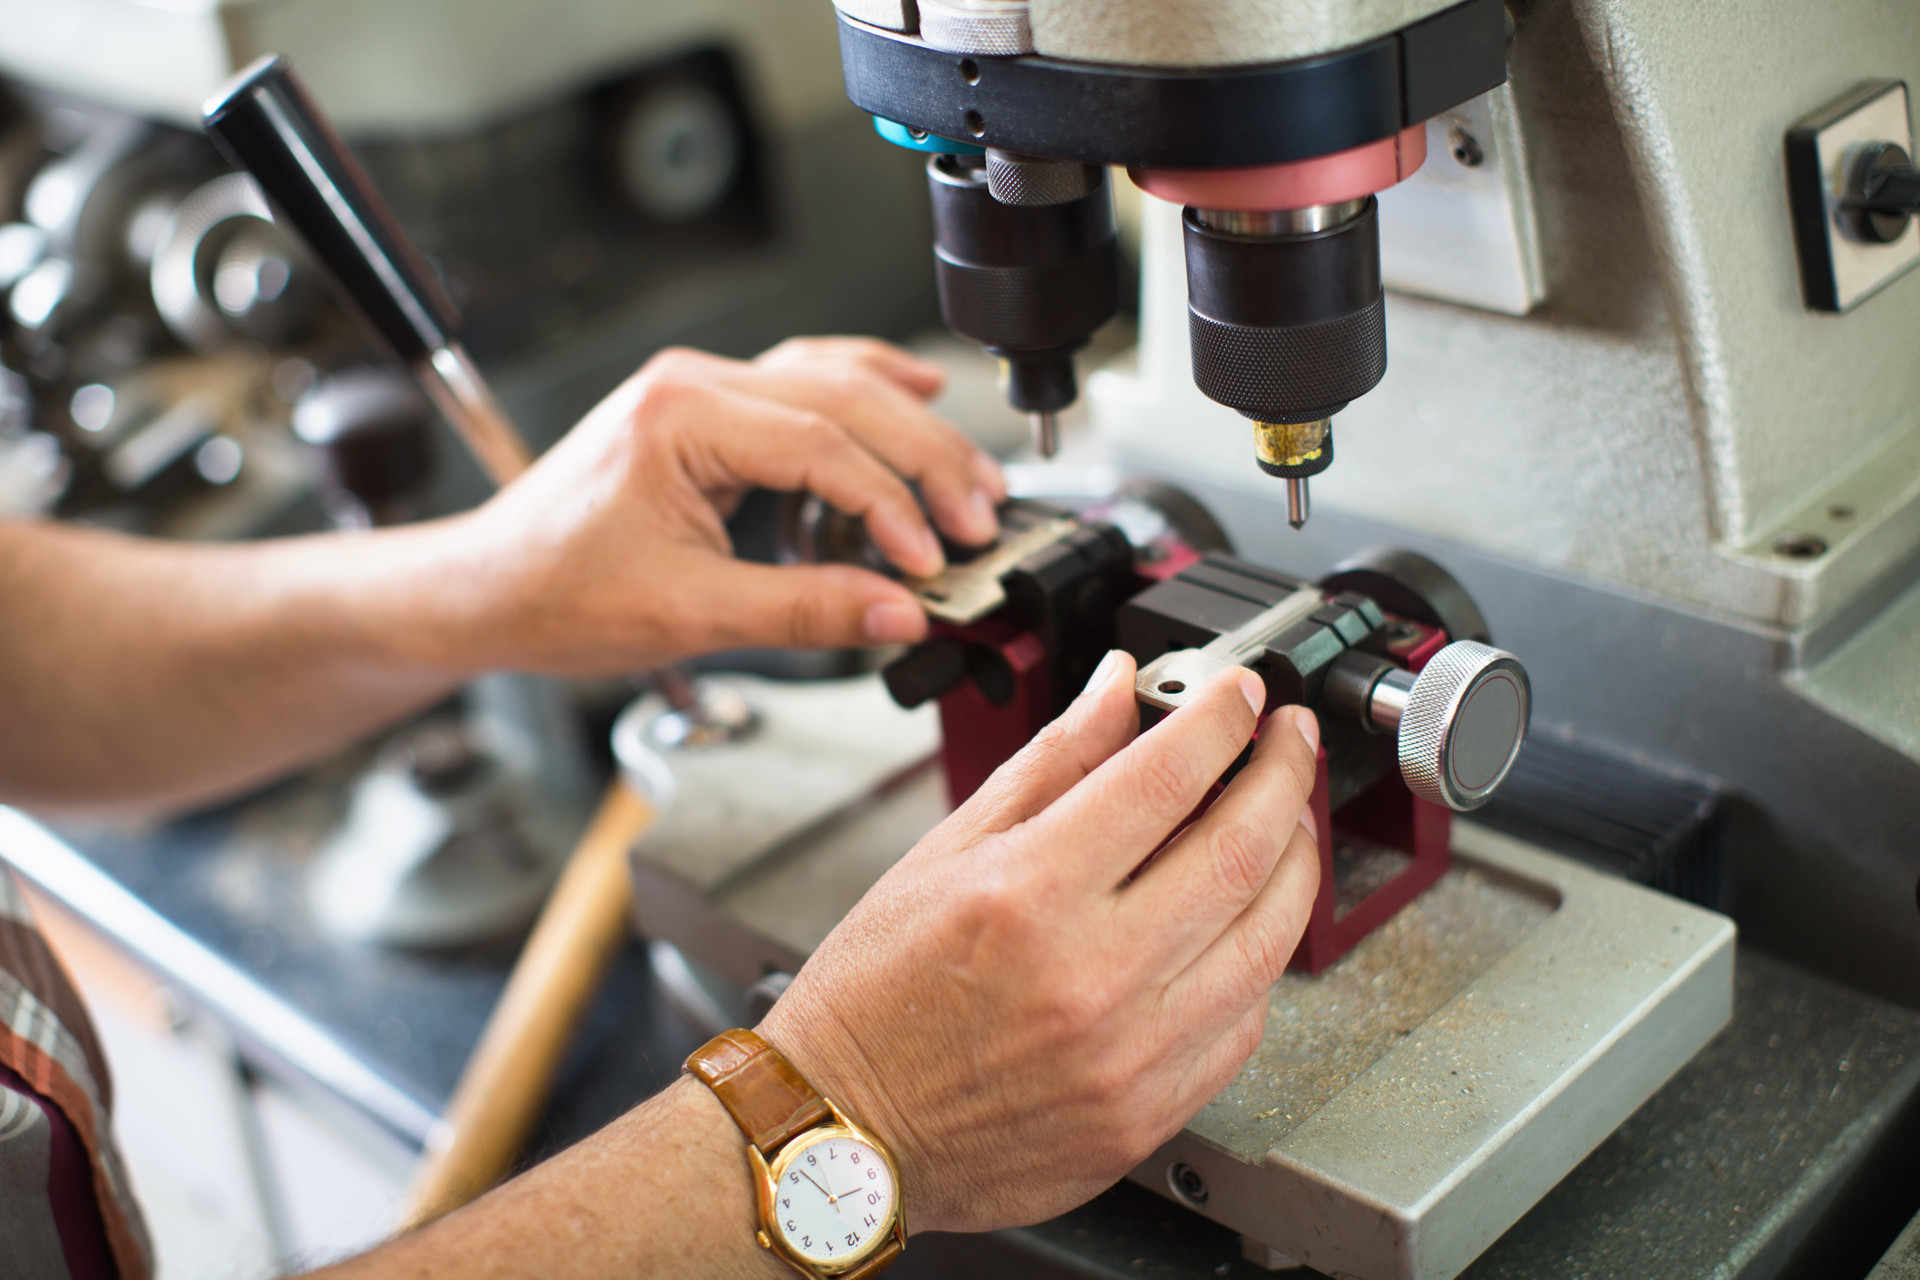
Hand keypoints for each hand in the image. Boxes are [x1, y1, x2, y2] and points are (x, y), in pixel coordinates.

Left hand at [433, 337, 1004, 674]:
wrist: (484, 589)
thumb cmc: (554, 592)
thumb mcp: (688, 615)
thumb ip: (805, 611)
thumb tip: (899, 613)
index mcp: (680, 415)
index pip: (821, 443)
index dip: (891, 503)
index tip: (930, 559)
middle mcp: (693, 383)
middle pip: (844, 397)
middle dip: (924, 458)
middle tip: (978, 516)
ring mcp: (700, 389)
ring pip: (833, 381)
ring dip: (908, 426)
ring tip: (968, 477)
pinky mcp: (707, 411)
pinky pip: (804, 383)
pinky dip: (865, 395)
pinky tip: (913, 394)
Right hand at [760, 654, 1321, 1233]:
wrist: (846, 1130)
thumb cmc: (875, 995)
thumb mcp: (945, 852)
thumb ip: (1051, 762)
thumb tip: (1118, 691)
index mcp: (1030, 893)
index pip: (1167, 774)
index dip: (1222, 716)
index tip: (1240, 693)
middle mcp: (1091, 974)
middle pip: (1242, 848)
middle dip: (1284, 774)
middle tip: (1288, 740)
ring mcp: (1130, 1053)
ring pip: (1268, 938)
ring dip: (1295, 862)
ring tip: (1284, 823)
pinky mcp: (1149, 1113)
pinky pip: (1244, 1022)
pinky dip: (1258, 958)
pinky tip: (1241, 924)